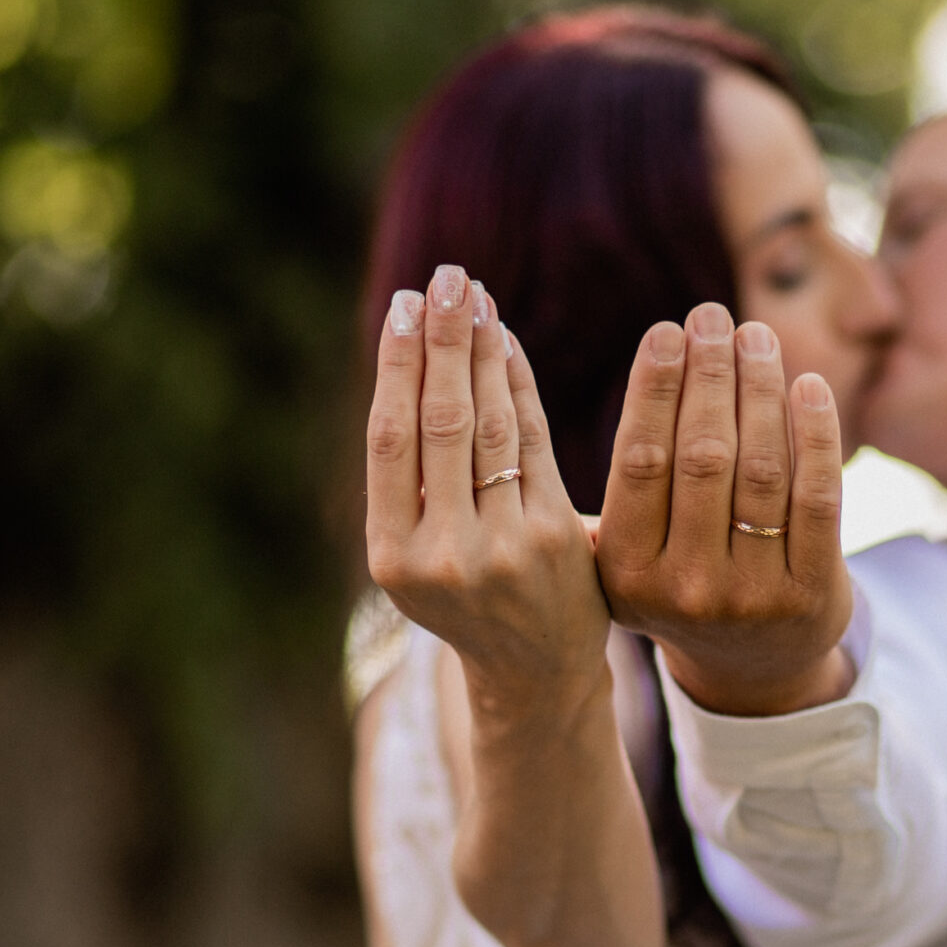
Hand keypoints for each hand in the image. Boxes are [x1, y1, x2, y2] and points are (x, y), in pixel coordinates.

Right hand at [364, 264, 610, 708]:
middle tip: (445, 278)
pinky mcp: (555, 539)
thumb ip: (409, 480)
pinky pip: (534, 446)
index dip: (398, 366)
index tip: (403, 306)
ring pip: (490, 429)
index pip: (391, 440)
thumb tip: (412, 357)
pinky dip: (519, 389)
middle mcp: (442, 552)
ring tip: (474, 298)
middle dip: (443, 343)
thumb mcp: (418, 554)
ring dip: (483, 354)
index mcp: (392, 555)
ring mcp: (502, 547)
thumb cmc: (467, 595)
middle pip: (440, 424)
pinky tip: (508, 345)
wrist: (534, 668)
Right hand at [596, 302, 854, 715]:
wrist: (752, 667)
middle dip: (709, 375)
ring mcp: (752, 596)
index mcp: (625, 570)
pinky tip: (808, 386)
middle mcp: (684, 587)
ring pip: (759, 470)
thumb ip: (625, 482)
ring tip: (757, 337)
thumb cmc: (681, 583)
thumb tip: (622, 359)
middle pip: (702, 457)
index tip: (666, 330)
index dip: (654, 388)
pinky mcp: (811, 594)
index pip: (640, 460)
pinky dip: (815, 435)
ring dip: (760, 390)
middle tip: (713, 316)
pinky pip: (816, 498)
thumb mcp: (631, 552)